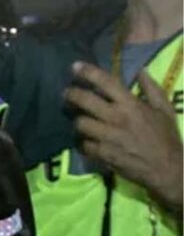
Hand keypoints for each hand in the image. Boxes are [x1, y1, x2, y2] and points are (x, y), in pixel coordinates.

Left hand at [65, 62, 182, 212]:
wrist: (168, 169)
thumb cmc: (166, 138)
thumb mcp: (165, 111)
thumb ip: (152, 89)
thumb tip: (141, 70)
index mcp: (131, 105)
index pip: (106, 83)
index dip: (88, 72)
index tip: (75, 66)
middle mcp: (117, 118)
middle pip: (84, 101)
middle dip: (71, 94)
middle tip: (67, 94)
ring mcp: (108, 137)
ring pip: (80, 123)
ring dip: (77, 120)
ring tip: (79, 119)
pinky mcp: (103, 154)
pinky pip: (84, 144)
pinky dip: (84, 142)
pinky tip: (87, 141)